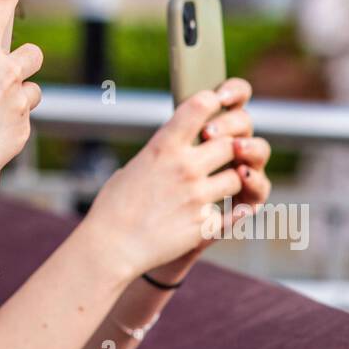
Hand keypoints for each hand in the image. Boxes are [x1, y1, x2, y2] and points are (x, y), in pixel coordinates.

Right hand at [82, 78, 271, 282]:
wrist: (111, 247)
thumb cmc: (113, 206)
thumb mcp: (134, 167)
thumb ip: (161, 154)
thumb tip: (175, 148)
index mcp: (163, 147)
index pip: (200, 106)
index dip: (213, 101)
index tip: (216, 104)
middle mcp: (184, 167)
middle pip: (230, 144)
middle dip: (228, 150)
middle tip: (221, 156)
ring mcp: (197, 197)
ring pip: (237, 178)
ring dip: (231, 182)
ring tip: (217, 188)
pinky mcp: (205, 225)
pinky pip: (234, 213)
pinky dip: (233, 212)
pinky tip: (227, 210)